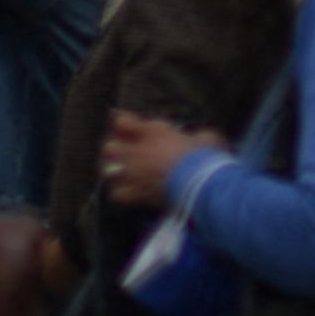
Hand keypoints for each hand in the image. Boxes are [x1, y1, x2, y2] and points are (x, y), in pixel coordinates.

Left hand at [96, 111, 221, 213]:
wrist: (200, 182)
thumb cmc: (205, 156)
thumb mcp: (207, 138)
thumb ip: (199, 136)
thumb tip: (203, 138)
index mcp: (153, 132)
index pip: (122, 121)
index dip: (123, 123)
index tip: (128, 126)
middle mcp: (138, 151)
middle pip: (109, 146)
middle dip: (114, 149)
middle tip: (123, 153)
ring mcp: (134, 173)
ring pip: (107, 170)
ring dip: (113, 171)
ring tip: (121, 174)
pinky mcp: (137, 194)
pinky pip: (117, 194)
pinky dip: (121, 193)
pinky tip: (130, 193)